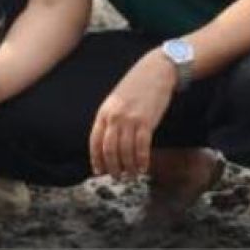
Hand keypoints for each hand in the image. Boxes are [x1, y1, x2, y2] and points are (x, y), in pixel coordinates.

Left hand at [89, 51, 175, 179]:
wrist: (155, 71)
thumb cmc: (136, 86)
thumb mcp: (116, 101)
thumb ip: (110, 118)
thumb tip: (108, 141)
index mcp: (104, 112)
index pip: (95, 141)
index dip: (96, 159)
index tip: (99, 171)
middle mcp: (114, 117)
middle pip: (109, 149)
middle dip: (112, 167)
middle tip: (117, 177)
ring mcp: (130, 119)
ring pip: (125, 151)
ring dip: (128, 167)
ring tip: (131, 175)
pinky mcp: (146, 121)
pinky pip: (141, 147)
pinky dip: (141, 160)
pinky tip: (143, 168)